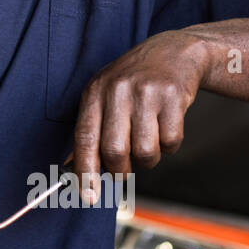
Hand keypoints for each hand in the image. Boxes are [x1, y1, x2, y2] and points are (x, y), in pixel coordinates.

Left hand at [71, 30, 213, 203]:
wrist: (174, 52)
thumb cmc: (133, 81)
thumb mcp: (105, 95)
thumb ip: (91, 129)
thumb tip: (74, 169)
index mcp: (94, 92)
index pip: (85, 139)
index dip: (85, 171)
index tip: (88, 196)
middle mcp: (117, 91)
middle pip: (115, 152)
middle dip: (121, 171)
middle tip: (125, 169)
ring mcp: (147, 93)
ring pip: (145, 152)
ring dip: (148, 159)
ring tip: (148, 141)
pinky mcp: (173, 97)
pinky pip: (171, 143)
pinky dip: (169, 146)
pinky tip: (166, 126)